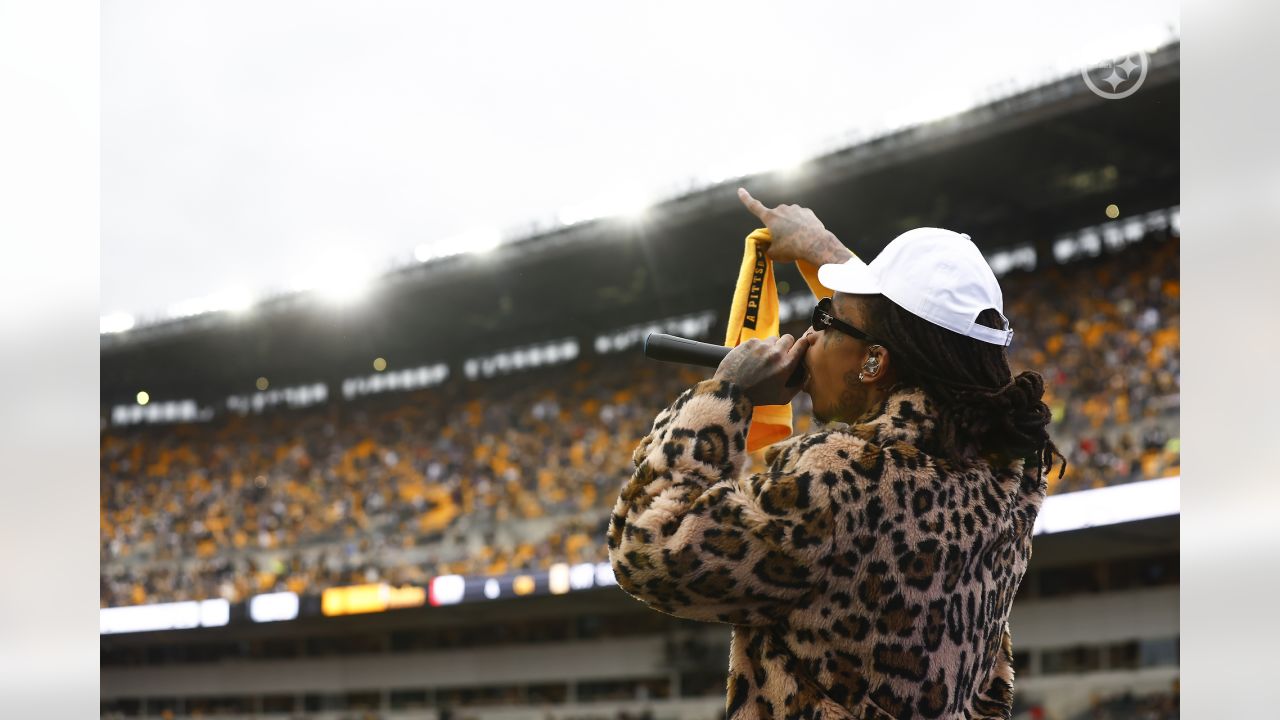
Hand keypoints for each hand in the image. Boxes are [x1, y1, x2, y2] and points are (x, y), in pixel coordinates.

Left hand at [714, 332, 818, 405]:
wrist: (731, 392)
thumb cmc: (758, 397)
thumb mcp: (782, 398)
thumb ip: (798, 386)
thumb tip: (806, 375)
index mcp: (786, 365)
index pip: (802, 344)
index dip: (803, 344)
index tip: (801, 347)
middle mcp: (775, 352)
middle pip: (788, 338)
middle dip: (787, 345)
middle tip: (780, 355)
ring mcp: (761, 346)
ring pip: (772, 339)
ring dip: (771, 347)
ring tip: (764, 360)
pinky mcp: (748, 343)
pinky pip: (758, 341)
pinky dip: (757, 348)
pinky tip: (752, 359)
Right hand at [738, 188, 852, 265]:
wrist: (816, 245)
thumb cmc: (792, 249)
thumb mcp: (774, 253)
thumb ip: (768, 247)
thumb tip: (768, 246)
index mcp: (770, 218)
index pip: (754, 206)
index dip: (746, 199)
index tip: (740, 190)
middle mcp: (782, 209)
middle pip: (775, 217)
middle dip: (777, 225)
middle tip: (784, 240)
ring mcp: (796, 209)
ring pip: (789, 217)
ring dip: (790, 225)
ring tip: (797, 240)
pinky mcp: (807, 212)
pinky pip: (801, 218)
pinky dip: (801, 226)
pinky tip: (806, 235)